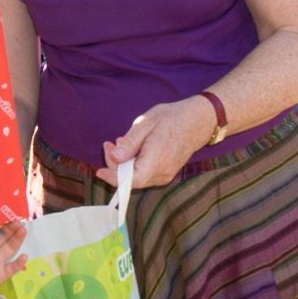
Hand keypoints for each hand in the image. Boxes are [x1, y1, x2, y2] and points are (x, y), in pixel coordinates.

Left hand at [94, 96, 214, 188]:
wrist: (198, 121)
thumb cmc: (172, 118)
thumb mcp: (146, 123)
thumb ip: (130, 143)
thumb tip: (114, 157)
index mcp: (156, 160)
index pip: (131, 180)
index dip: (113, 178)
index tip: (99, 171)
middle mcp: (162, 173)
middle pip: (131, 179)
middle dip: (115, 165)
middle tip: (109, 144)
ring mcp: (166, 175)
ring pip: (137, 177)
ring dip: (124, 164)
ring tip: (120, 142)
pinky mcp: (166, 173)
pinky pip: (145, 174)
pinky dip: (134, 164)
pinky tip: (132, 149)